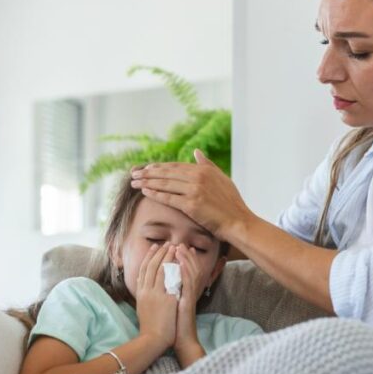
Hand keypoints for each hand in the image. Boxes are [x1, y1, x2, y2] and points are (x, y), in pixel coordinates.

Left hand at [130, 150, 253, 239]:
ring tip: (134, 182)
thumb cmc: (231, 203)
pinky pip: (168, 198)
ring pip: (165, 184)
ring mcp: (194, 190)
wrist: (238, 221)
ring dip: (147, 182)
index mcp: (204, 169)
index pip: (176, 166)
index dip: (160, 167)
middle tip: (134, 173)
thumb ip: (207, 164)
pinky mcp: (191, 205)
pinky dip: (155, 194)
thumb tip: (196, 151)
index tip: (147, 168)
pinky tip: (145, 192)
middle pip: (167, 173)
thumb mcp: (222, 178)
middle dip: (148, 173)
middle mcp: (198, 177)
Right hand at [135, 243, 178, 350]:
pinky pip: (170, 279)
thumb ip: (145, 296)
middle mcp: (146, 291)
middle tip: (167, 243)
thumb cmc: (150, 328)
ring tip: (174, 247)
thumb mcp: (143, 309)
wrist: (153, 340)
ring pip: (160, 269)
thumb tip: (146, 287)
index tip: (155, 248)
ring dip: (167, 256)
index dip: (149, 257)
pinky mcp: (164, 299)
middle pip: (151, 266)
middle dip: (159, 253)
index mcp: (140, 293)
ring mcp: (154, 294)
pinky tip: (179, 260)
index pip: (143, 270)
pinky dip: (174, 268)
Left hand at [174, 244, 203, 341]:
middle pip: (190, 269)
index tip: (178, 248)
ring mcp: (189, 297)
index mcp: (184, 292)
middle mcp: (188, 293)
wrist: (182, 341)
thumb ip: (171, 294)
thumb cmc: (175, 326)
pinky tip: (181, 263)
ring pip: (190, 274)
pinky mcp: (188, 302)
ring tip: (180, 248)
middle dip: (185, 255)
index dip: (183, 259)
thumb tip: (164, 285)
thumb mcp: (172, 307)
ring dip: (185, 259)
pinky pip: (188, 285)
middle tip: (180, 244)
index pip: (185, 271)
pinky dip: (184, 272)